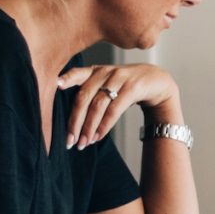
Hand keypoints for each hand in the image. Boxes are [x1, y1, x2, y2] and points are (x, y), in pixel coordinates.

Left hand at [58, 61, 180, 148]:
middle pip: (84, 97)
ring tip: (83, 143)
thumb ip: (90, 91)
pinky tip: (98, 136)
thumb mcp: (108, 82)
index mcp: (96, 70)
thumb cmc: (127, 85)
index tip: (56, 85)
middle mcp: (105, 72)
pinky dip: (104, 125)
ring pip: (97, 105)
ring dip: (89, 127)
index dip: (67, 79)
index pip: (77, 73)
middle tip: (69, 141)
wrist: (158, 81)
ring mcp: (119, 78)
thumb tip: (72, 120)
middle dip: (75, 121)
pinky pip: (114, 109)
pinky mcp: (132, 88)